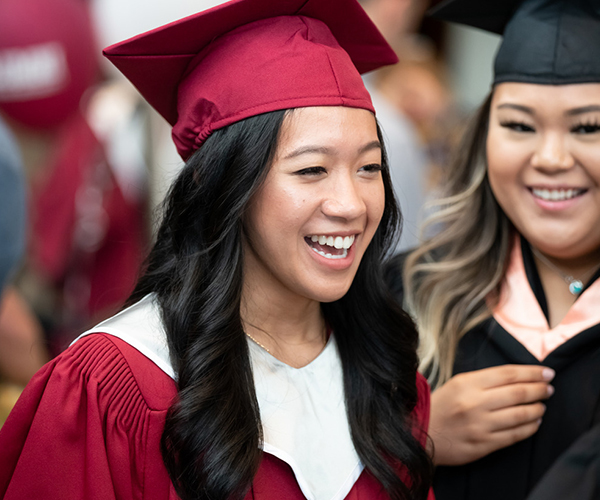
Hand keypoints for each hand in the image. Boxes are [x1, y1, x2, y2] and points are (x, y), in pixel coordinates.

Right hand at [429, 365, 554, 465]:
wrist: (421, 431)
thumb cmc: (441, 405)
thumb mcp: (457, 383)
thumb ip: (484, 380)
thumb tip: (518, 377)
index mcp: (467, 383)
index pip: (508, 374)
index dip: (532, 372)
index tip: (547, 372)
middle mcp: (475, 403)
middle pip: (518, 393)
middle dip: (539, 389)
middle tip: (549, 388)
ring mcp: (480, 425)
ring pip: (520, 415)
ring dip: (537, 408)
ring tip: (542, 405)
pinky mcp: (483, 444)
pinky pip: (514, 435)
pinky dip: (529, 428)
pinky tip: (534, 422)